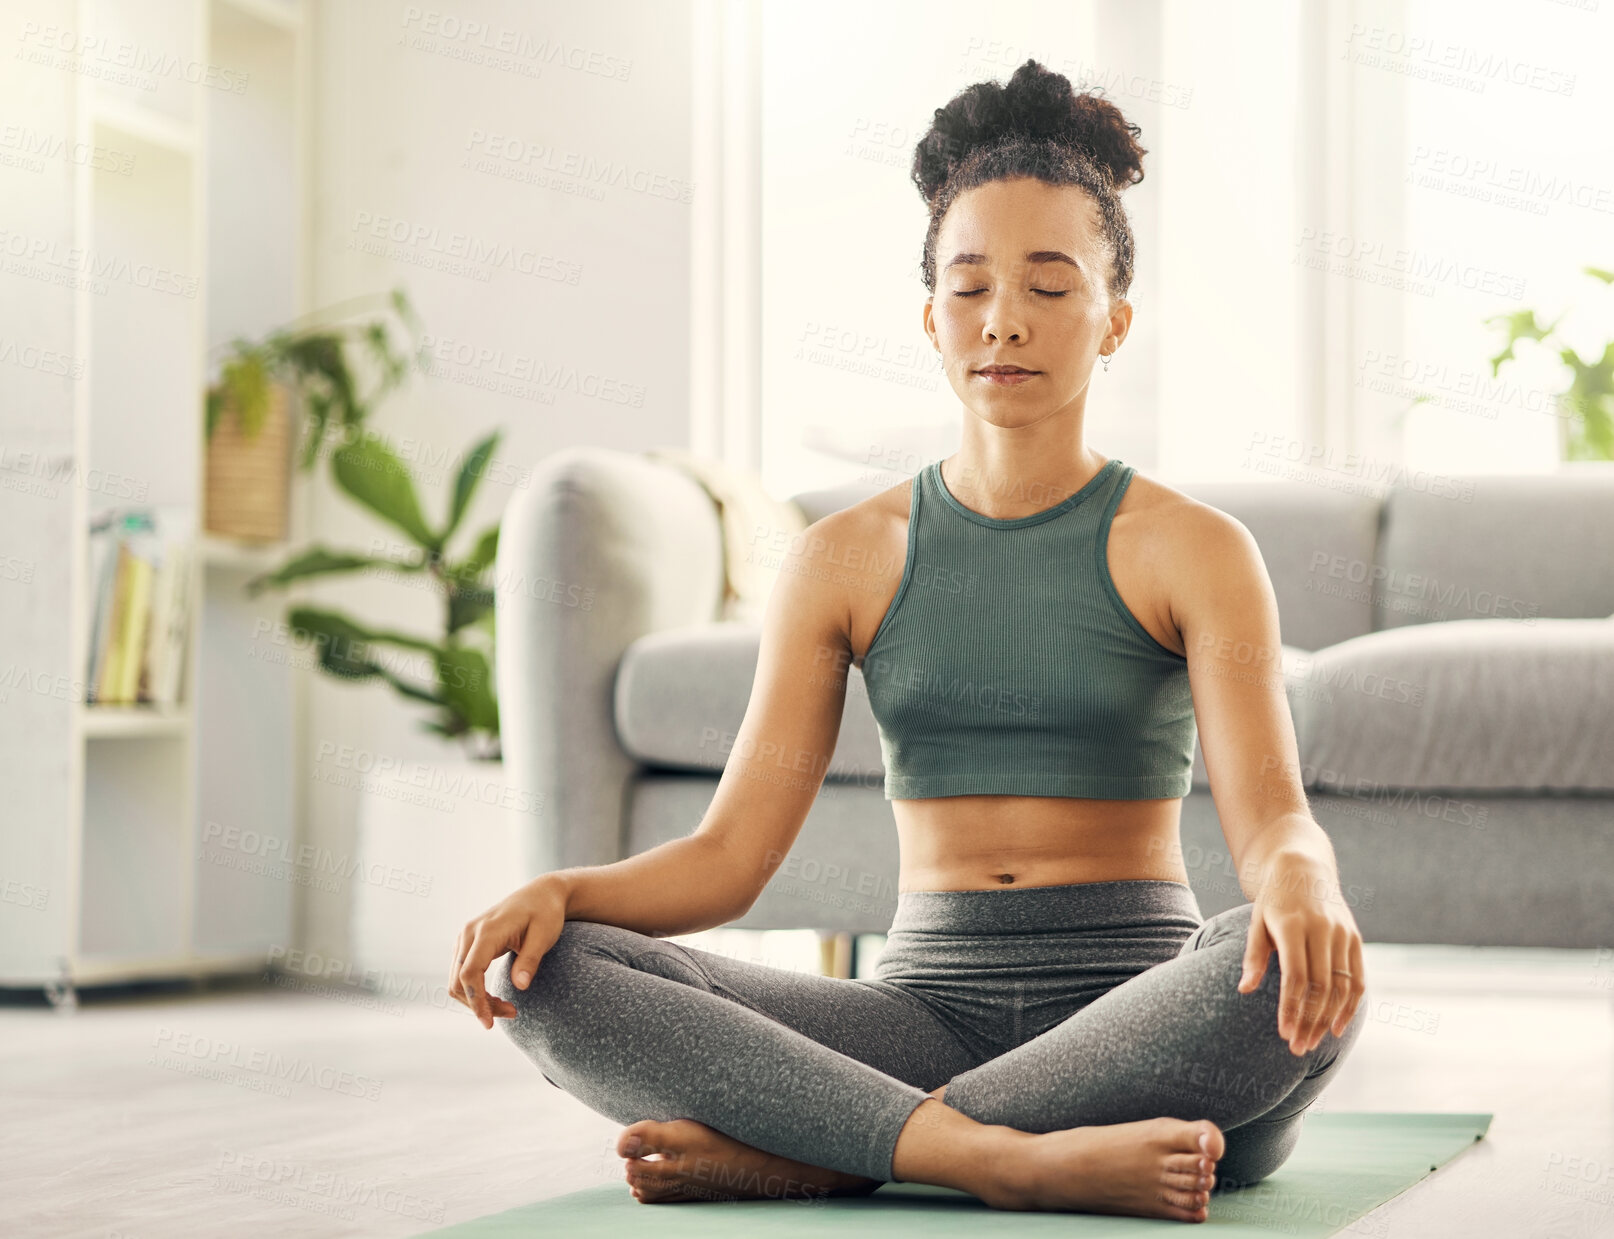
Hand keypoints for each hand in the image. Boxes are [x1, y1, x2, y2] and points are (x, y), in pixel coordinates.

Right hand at [449, 876, 568, 1029]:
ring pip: (456, 979)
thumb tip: (520, 986)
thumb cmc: (546, 913)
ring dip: (476, 999)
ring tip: (507, 1008)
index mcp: (487, 931)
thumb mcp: (545, 935)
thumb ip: (531, 960)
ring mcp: (465, 936)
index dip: (476, 1001)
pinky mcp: (467, 942)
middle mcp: (469, 932)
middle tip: (511, 1013)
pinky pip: (461, 972)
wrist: (541, 894)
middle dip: (479, 1004)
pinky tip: (495, 997)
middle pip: (459, 980)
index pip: (470, 973)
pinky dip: (474, 989)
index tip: (489, 1023)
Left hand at [1236, 856, 1364, 1055]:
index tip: (1284, 1034)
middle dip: (1309, 1021)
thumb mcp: (1257, 922)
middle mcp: (1322, 930)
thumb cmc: (1273, 901)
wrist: (1303, 870)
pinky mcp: (1355, 939)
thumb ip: (1253, 956)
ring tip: (1312, 1042)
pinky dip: (1350, 1006)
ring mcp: (1343, 934)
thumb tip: (1244, 989)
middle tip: (1297, 1048)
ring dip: (1328, 1019)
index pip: (1295, 977)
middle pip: (1320, 987)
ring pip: (1341, 987)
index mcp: (1293, 925)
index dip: (1291, 1008)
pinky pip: (1358, 979)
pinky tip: (1336, 1027)